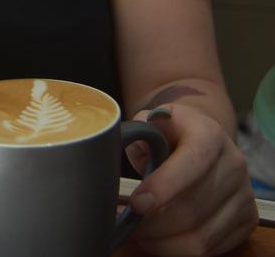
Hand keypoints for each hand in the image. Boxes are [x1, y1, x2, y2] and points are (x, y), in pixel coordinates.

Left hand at [126, 104, 257, 255]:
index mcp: (210, 134)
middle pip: (193, 208)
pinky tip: (157, 240)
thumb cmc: (171, 132)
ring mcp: (244, 195)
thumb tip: (117, 148)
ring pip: (201, 235)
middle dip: (154, 223)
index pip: (193, 163)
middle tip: (126, 223)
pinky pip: (211, 249)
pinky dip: (178, 250)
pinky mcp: (246, 220)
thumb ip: (138, 133)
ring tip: (137, 234)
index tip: (136, 204)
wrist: (204, 139)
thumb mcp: (152, 121)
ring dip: (162, 242)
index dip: (164, 187)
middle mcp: (233, 164)